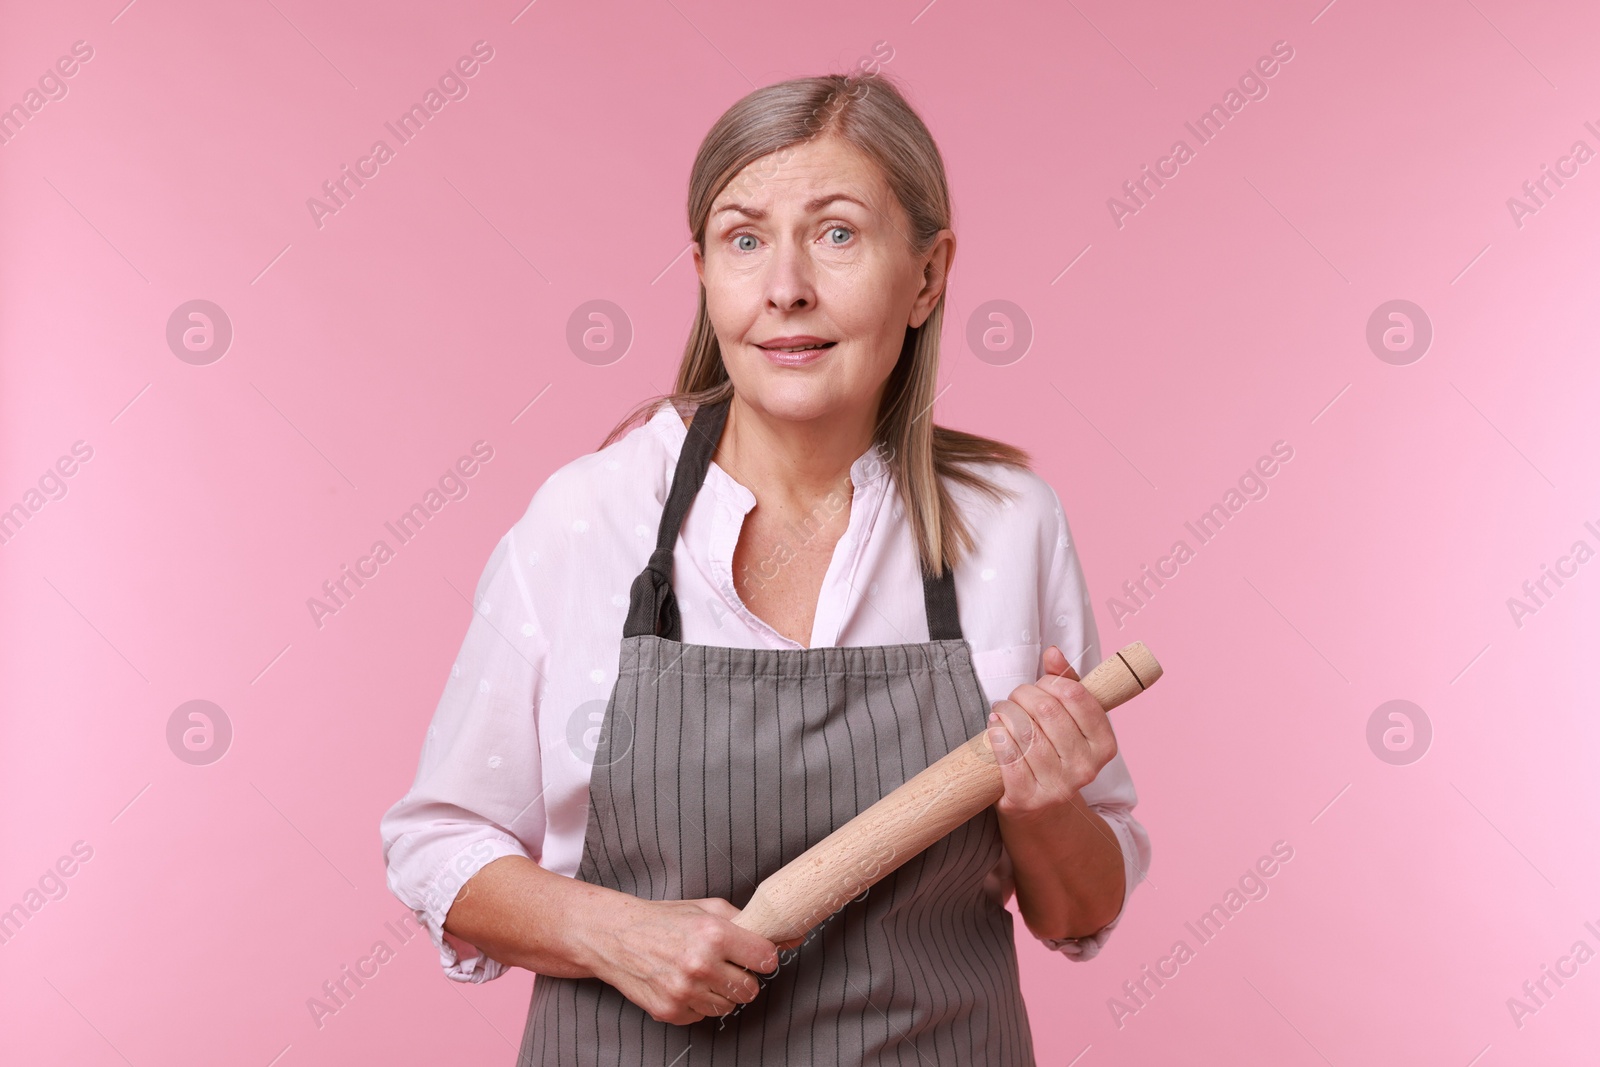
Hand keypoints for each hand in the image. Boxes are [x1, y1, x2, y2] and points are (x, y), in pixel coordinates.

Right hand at [580, 893, 779, 1025]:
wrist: (617, 937)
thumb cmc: (665, 920)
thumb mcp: (708, 908)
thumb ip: (749, 922)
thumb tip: (791, 936)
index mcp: (713, 934)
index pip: (766, 959)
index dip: (762, 956)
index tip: (756, 954)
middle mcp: (700, 964)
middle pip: (751, 989)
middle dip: (742, 977)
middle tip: (725, 963)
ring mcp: (684, 992)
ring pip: (729, 1006)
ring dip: (721, 992)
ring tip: (702, 972)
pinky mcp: (671, 1011)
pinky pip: (704, 1015)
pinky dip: (699, 1003)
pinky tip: (685, 983)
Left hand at [986, 645, 1117, 820]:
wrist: (1042, 812)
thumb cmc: (1055, 756)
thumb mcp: (1070, 722)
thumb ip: (1066, 683)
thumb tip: (1052, 652)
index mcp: (1104, 746)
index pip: (1075, 695)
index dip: (1050, 682)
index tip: (1039, 685)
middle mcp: (1086, 768)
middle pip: (1046, 710)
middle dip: (1023, 694)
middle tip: (1014, 698)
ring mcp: (1058, 787)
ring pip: (1024, 731)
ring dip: (1006, 712)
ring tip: (1001, 711)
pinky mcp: (1027, 799)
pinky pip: (1007, 755)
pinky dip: (996, 735)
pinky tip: (994, 728)